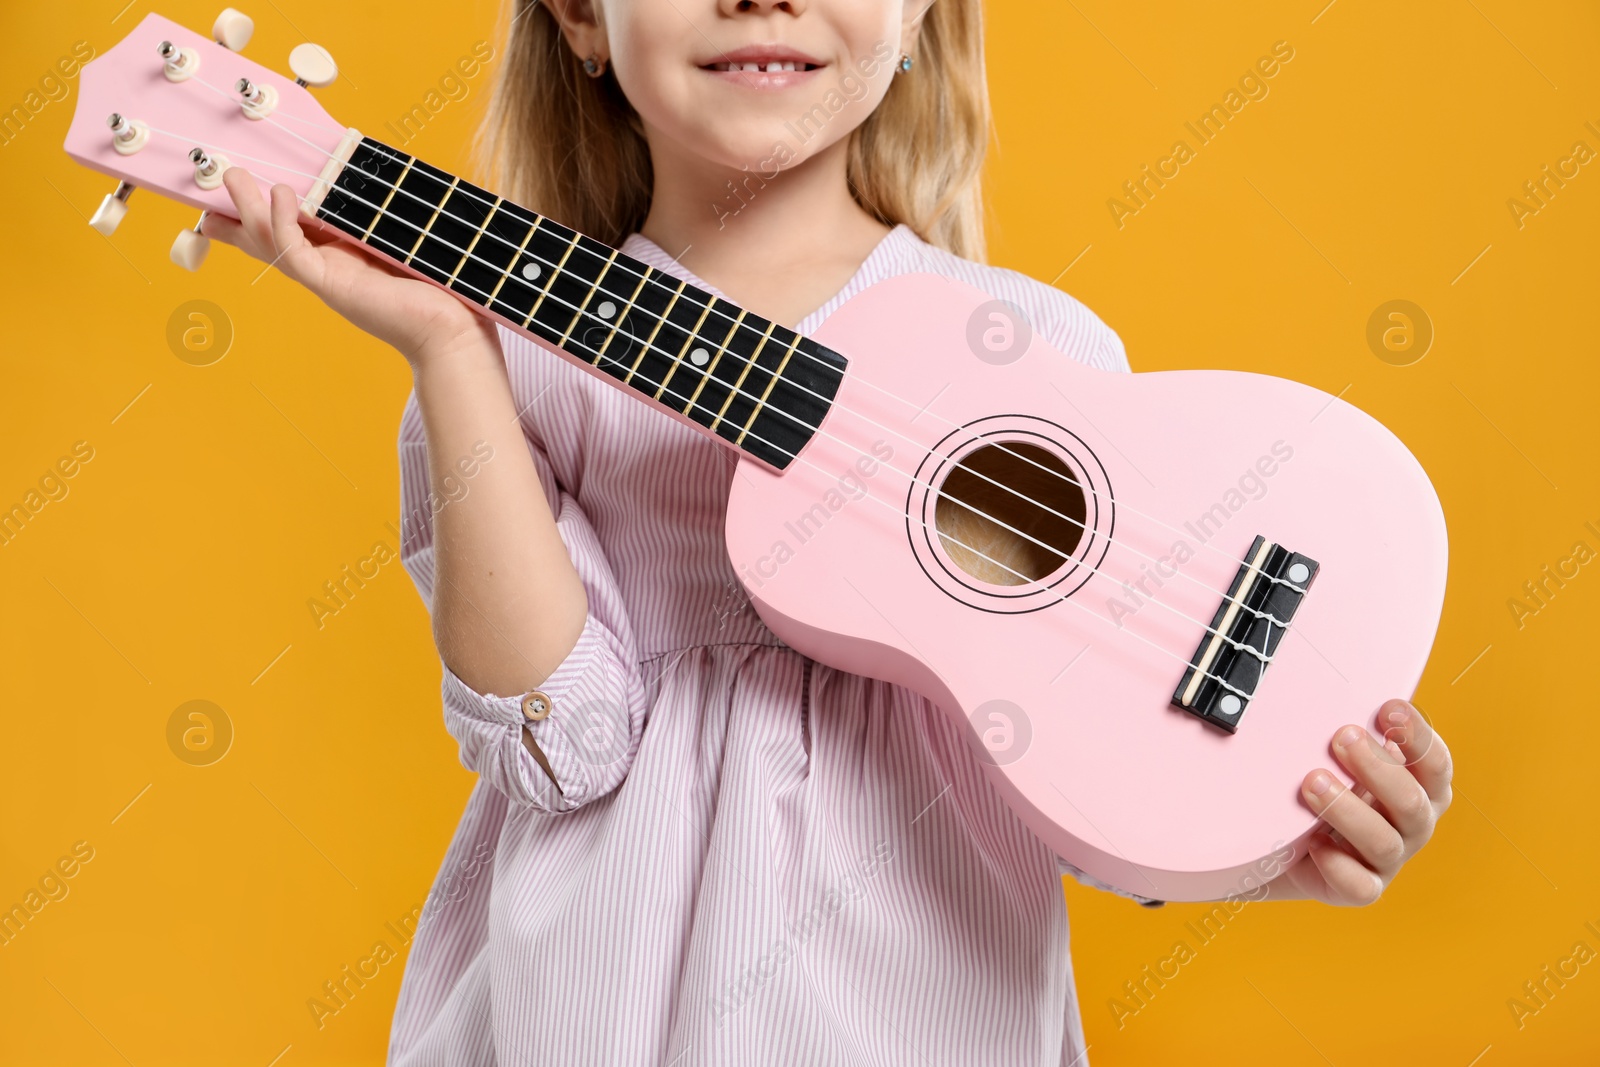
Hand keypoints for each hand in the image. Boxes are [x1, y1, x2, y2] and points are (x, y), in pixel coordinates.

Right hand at [203, 168, 496, 364]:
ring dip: (248, 208)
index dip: (256, 208)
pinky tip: (279, 195)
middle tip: (213, 178)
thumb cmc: (436, 288)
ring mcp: (326, 278)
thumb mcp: (399, 239)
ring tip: (233, 176)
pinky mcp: (334, 286)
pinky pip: (294, 253)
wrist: (454, 330)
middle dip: (234, 210)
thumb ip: (379, 211)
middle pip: (265, 237)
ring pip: (271, 242)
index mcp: (338, 255)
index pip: (287, 229)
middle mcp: (325, 267)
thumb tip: (379, 166)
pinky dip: (282, 223)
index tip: (232, 182)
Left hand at [1270, 699, 1452, 905]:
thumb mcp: (1341, 756)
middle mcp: (1414, 824)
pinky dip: (1338, 864)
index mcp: (1422, 787)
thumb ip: (1351, 732)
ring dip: (1348, 809)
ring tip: (1312, 781)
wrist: (1290, 840)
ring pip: (1383, 841)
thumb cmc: (1328, 784)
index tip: (1387, 709)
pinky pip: (1360, 885)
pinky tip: (1312, 842)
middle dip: (1377, 768)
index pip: (1436, 763)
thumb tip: (1333, 689)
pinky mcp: (1361, 888)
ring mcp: (1389, 860)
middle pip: (1412, 801)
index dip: (1418, 736)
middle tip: (1341, 737)